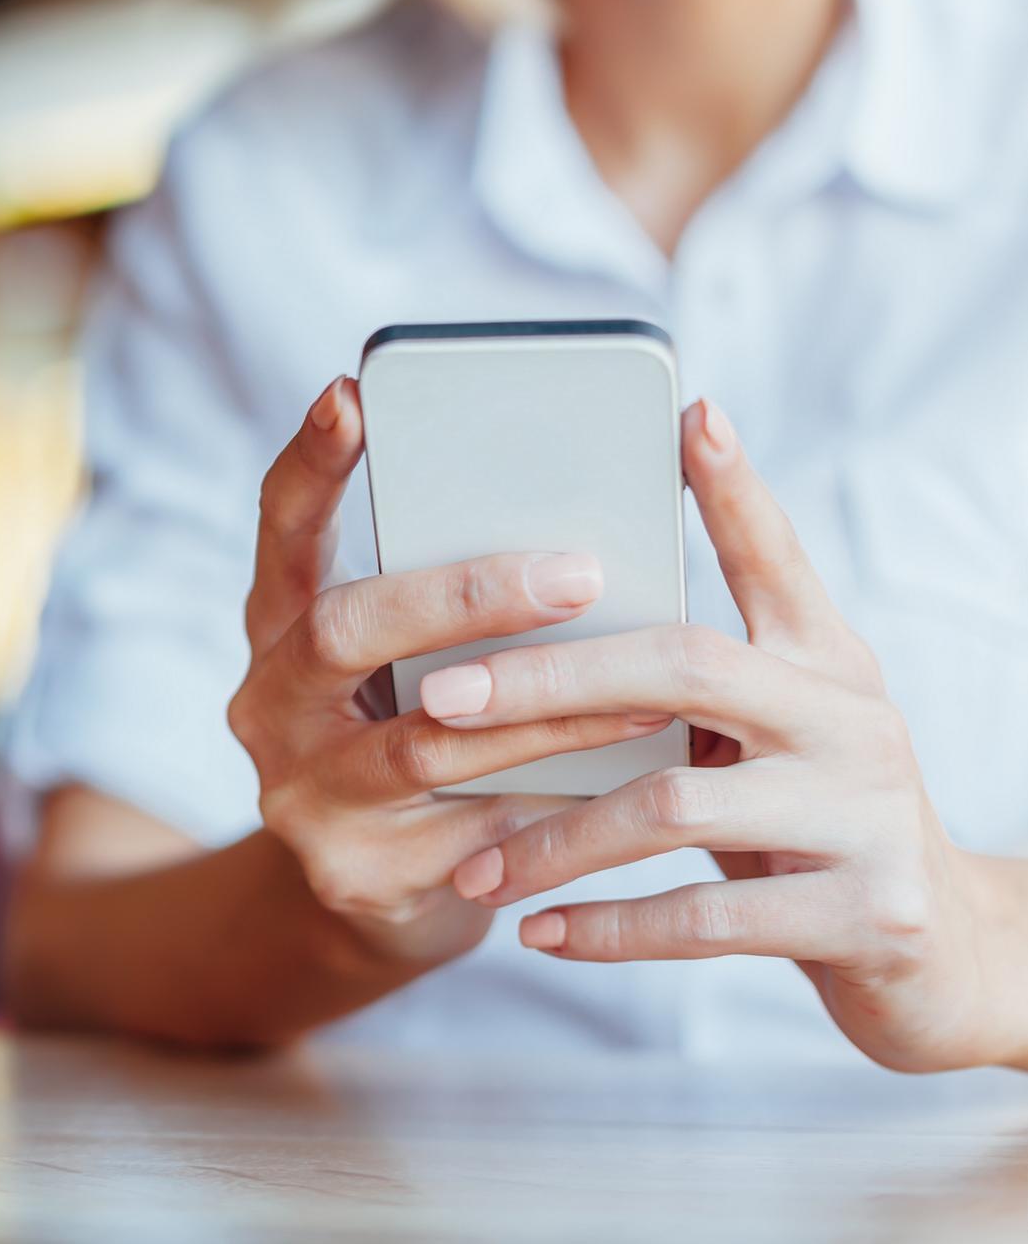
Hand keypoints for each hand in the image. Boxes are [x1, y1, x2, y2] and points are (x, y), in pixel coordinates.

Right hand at [228, 377, 675, 965]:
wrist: (375, 892)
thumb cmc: (421, 733)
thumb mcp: (408, 662)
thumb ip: (451, 603)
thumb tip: (592, 523)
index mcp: (279, 624)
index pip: (282, 526)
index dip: (312, 461)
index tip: (352, 393)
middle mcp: (270, 702)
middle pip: (345, 630)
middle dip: (465, 597)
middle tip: (578, 574)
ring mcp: (303, 794)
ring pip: (426, 743)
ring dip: (545, 714)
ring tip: (648, 692)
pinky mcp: (355, 874)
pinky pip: (472, 832)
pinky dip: (555, 805)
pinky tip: (630, 791)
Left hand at [443, 399, 1022, 1071]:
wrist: (937, 956)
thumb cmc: (813, 818)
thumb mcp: (777, 729)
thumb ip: (702, 666)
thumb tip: (577, 593)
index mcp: (824, 663)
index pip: (773, 559)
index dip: (735, 490)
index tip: (687, 415)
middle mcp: (852, 721)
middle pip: (681, 668)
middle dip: (544, 680)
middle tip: (434, 699)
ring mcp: (865, 816)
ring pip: (672, 805)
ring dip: (553, 841)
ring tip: (473, 870)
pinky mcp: (863, 916)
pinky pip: (706, 915)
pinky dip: (609, 927)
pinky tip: (538, 933)